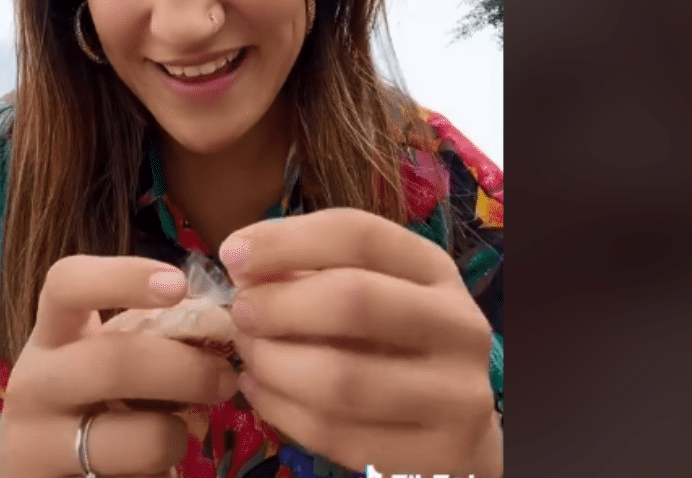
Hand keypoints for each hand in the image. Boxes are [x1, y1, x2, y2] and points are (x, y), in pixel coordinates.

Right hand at [0, 256, 240, 477]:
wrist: (29, 469)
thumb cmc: (84, 398)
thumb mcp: (103, 356)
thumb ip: (149, 335)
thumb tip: (217, 322)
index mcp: (51, 334)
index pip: (67, 284)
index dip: (124, 277)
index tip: (179, 284)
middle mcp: (34, 383)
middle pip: (113, 363)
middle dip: (185, 370)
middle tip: (224, 379)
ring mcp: (39, 442)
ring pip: (139, 438)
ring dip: (178, 435)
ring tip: (182, 434)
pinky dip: (160, 474)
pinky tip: (149, 468)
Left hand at [220, 208, 501, 476]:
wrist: (456, 434)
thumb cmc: (394, 346)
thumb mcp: (371, 292)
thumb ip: (313, 272)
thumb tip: (242, 263)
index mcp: (436, 271)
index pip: (360, 235)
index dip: (286, 241)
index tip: (231, 254)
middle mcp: (459, 327)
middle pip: (355, 300)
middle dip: (278, 305)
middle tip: (239, 313)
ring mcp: (457, 396)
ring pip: (341, 379)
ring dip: (274, 365)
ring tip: (248, 357)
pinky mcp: (437, 457)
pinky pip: (337, 435)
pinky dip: (282, 411)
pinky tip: (259, 393)